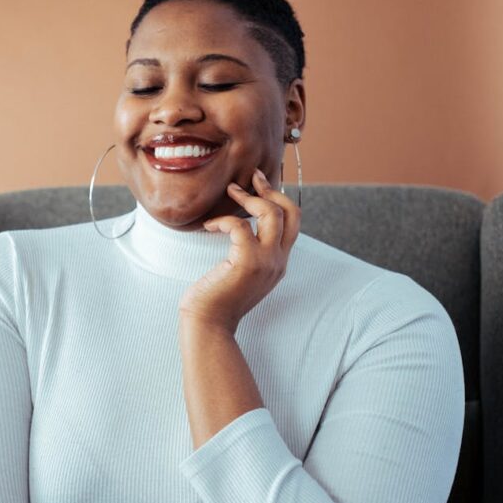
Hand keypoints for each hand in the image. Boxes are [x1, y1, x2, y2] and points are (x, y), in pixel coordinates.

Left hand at [178, 169, 300, 334]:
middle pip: (291, 212)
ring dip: (249, 198)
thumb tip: (240, 224)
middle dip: (271, 190)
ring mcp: (266, 262)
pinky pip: (240, 226)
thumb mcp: (241, 271)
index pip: (293, 222)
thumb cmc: (216, 298)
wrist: (208, 324)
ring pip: (272, 214)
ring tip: (230, 191)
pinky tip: (209, 226)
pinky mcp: (247, 262)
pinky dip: (224, 220)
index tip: (260, 184)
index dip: (280, 198)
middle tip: (250, 178)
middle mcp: (278, 261)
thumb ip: (249, 252)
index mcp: (279, 262)